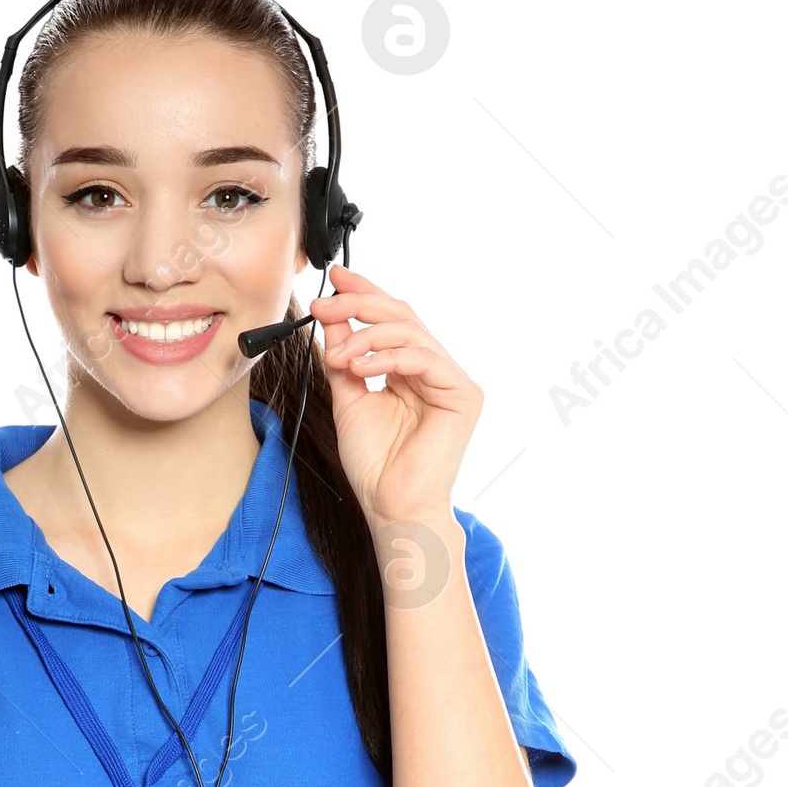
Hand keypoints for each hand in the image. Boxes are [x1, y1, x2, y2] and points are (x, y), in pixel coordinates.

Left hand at [311, 265, 482, 523]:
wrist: (391, 506)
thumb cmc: (375, 465)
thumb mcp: (349, 399)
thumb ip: (344, 357)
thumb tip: (332, 318)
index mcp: (411, 370)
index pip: (391, 321)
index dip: (364, 294)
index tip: (332, 279)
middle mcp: (435, 370)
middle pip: (401, 317)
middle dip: (359, 305)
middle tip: (323, 305)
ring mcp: (452, 380)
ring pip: (410, 333)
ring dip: (366, 336)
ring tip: (338, 356)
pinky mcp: (463, 394)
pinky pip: (423, 358)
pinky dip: (386, 357)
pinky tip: (358, 367)